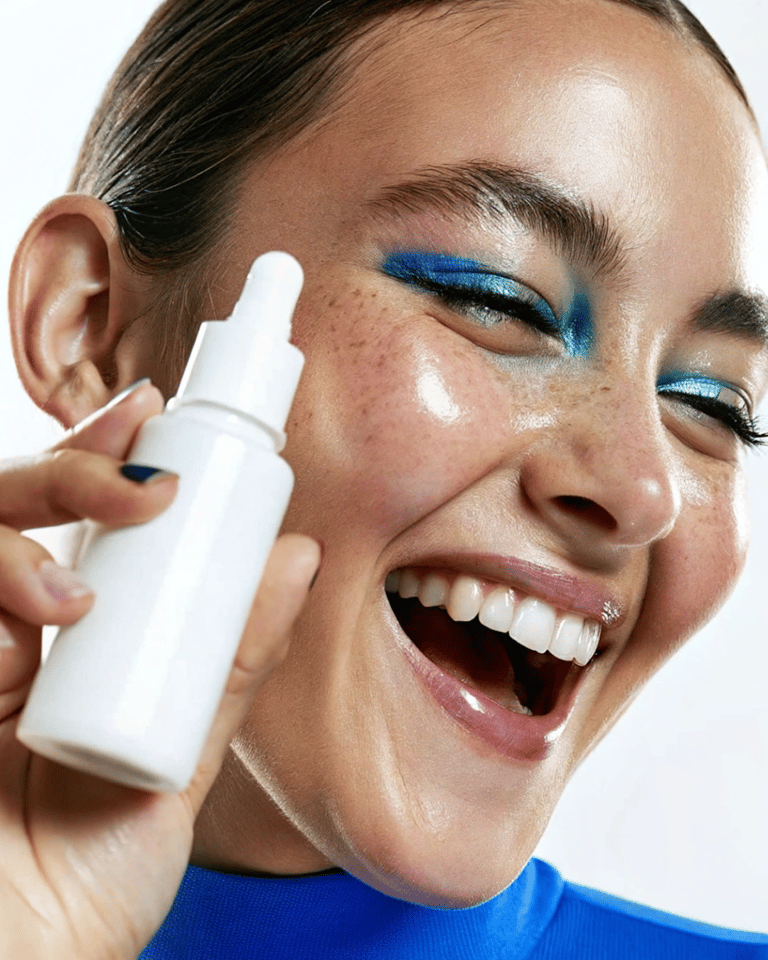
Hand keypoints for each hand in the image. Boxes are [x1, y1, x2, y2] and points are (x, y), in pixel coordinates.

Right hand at [0, 381, 319, 959]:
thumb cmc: (97, 872)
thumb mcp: (187, 756)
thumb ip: (234, 659)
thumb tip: (300, 556)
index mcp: (79, 634)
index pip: (86, 521)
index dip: (109, 455)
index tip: (156, 410)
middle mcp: (11, 633)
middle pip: (16, 506)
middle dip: (73, 470)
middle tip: (142, 475)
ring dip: (15, 544)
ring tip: (70, 598)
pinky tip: (15, 644)